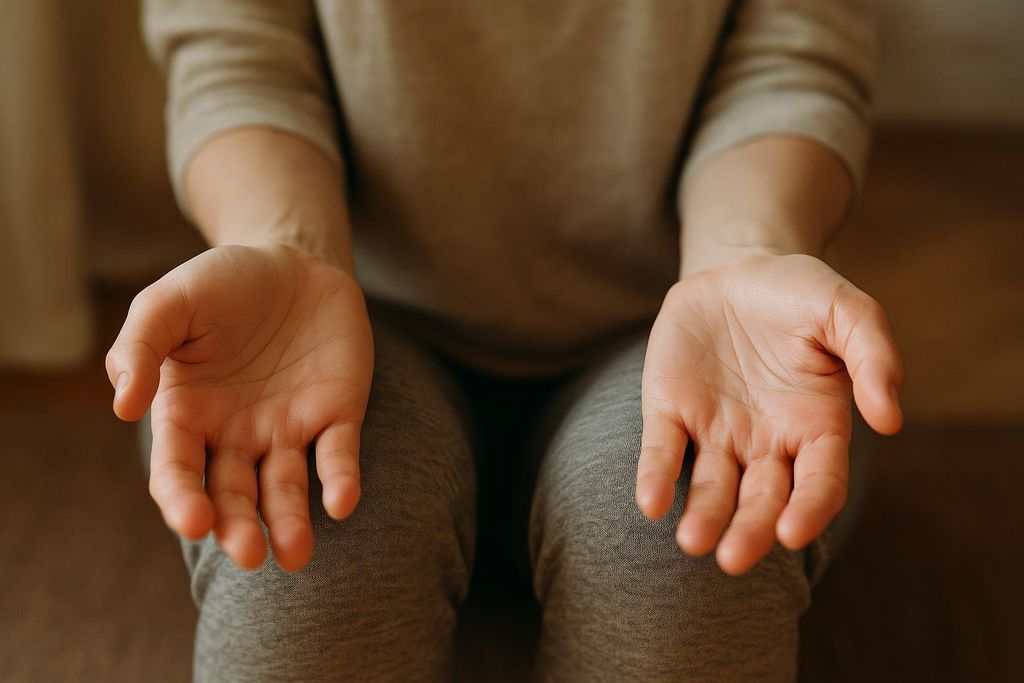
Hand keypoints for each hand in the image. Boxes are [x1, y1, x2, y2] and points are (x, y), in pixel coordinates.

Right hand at [106, 245, 372, 571]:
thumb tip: (124, 407)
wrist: (293, 260)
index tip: (192, 521)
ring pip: (285, 488)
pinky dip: (340, 480)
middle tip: (247, 554)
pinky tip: (342, 503)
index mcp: (187, 415)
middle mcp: (236, 434)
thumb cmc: (222, 284)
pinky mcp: (337, 413)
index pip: (178, 470)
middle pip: (232, 493)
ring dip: (289, 522)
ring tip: (294, 553)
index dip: (182, 499)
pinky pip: (338, 454)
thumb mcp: (169, 302)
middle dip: (237, 526)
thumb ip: (140, 347)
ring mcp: (288, 428)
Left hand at [635, 253, 901, 574]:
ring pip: (711, 487)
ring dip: (702, 516)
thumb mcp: (848, 310)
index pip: (819, 483)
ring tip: (691, 541)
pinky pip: (663, 449)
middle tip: (732, 559)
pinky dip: (655, 476)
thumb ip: (873, 356)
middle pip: (761, 500)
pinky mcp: (670, 410)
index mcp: (816, 427)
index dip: (808, 511)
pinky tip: (650, 501)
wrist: (738, 269)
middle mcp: (766, 442)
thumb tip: (889, 419)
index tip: (792, 532)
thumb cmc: (800, 295)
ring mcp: (716, 430)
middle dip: (748, 531)